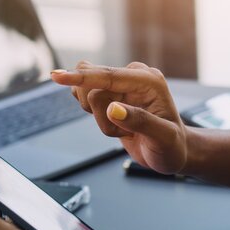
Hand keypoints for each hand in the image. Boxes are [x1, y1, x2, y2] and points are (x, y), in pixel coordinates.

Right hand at [51, 61, 187, 173]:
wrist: (171, 153)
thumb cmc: (172, 147)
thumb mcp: (162, 138)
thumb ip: (140, 122)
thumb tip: (113, 109)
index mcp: (149, 80)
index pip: (108, 76)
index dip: (82, 78)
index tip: (56, 77)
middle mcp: (134, 77)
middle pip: (93, 85)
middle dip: (100, 115)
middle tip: (122, 131)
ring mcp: (122, 85)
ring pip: (88, 96)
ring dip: (101, 121)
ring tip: (124, 131)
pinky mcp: (112, 94)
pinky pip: (88, 101)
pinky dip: (97, 119)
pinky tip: (117, 126)